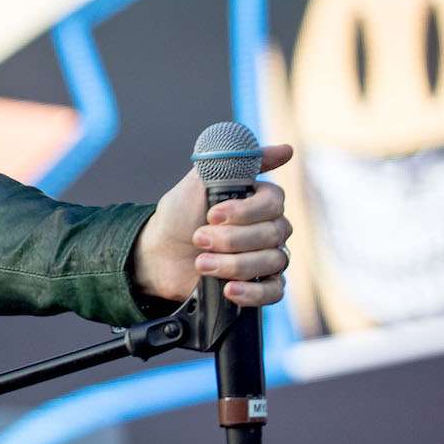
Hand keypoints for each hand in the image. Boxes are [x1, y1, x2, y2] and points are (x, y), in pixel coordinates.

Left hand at [130, 143, 292, 307]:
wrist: (158, 254)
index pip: (274, 202)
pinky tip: (229, 289)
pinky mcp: (259, 285)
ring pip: (273, 262)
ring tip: (201, 264)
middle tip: (198, 239)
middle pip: (273, 234)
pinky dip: (253, 293)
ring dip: (233, 264)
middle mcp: (269, 228)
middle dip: (231, 240)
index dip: (244, 211)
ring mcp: (266, 257)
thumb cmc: (180, 214)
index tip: (212, 215)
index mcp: (259, 200)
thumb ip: (233, 160)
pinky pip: (275, 291)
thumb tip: (285, 150)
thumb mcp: (198, 181)